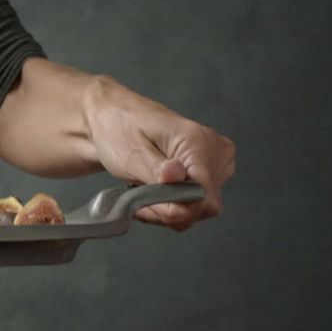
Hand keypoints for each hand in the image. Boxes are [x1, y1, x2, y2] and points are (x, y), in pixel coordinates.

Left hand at [81, 77, 234, 229]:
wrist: (115, 119)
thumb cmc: (120, 129)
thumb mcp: (130, 152)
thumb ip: (155, 169)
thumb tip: (176, 177)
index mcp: (198, 143)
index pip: (203, 195)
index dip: (174, 209)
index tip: (144, 204)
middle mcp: (216, 152)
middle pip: (203, 205)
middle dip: (168, 211)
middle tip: (138, 200)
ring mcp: (216, 162)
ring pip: (199, 208)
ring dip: (167, 210)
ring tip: (142, 194)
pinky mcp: (209, 172)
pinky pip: (196, 203)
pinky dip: (172, 206)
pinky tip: (152, 195)